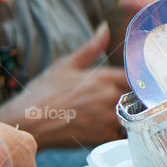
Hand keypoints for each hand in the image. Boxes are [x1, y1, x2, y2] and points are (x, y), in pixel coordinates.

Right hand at [0, 25, 130, 148]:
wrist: (29, 123)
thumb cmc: (43, 93)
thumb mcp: (66, 64)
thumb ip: (91, 47)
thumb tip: (105, 28)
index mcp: (104, 77)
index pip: (136, 78)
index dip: (137, 80)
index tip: (133, 82)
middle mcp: (110, 98)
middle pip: (137, 98)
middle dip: (132, 99)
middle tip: (117, 101)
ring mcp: (108, 119)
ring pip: (131, 117)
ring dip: (126, 116)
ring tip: (108, 115)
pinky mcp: (104, 138)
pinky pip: (121, 135)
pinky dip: (116, 132)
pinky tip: (101, 129)